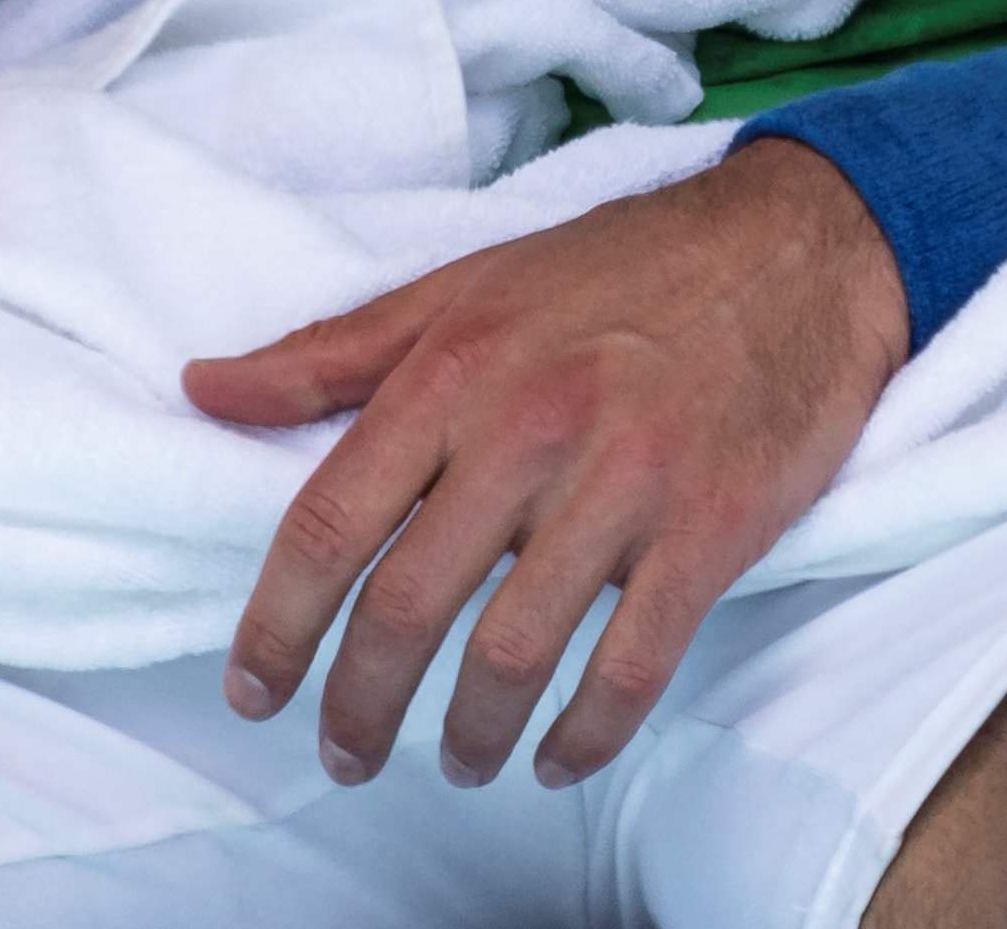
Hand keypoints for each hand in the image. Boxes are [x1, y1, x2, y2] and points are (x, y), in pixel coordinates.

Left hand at [186, 140, 907, 790]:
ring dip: (466, 733)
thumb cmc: (623, 268)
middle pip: (407, 607)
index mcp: (456, 368)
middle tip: (341, 752)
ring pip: (513, 654)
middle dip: (357, 706)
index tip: (252, 689)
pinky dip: (585, 734)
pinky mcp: (711, 528)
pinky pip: (633, 665)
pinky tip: (558, 755)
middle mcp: (530, 427)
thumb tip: (204, 389)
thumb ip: (332, 352)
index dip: (275, 626)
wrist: (801, 246)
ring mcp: (626, 482)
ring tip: (453, 760)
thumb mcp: (465, 286)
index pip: (329, 523)